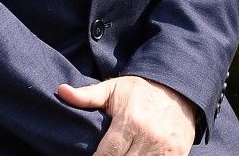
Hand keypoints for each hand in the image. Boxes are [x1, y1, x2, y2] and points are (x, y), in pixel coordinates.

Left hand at [57, 75, 194, 155]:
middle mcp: (148, 136)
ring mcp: (164, 148)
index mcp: (129, 121)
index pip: (107, 154)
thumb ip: (87, 95)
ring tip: (122, 155)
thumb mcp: (113, 89)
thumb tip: (61, 91)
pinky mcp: (177, 154)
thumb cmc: (140, 91)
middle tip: (108, 155)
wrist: (177, 89)